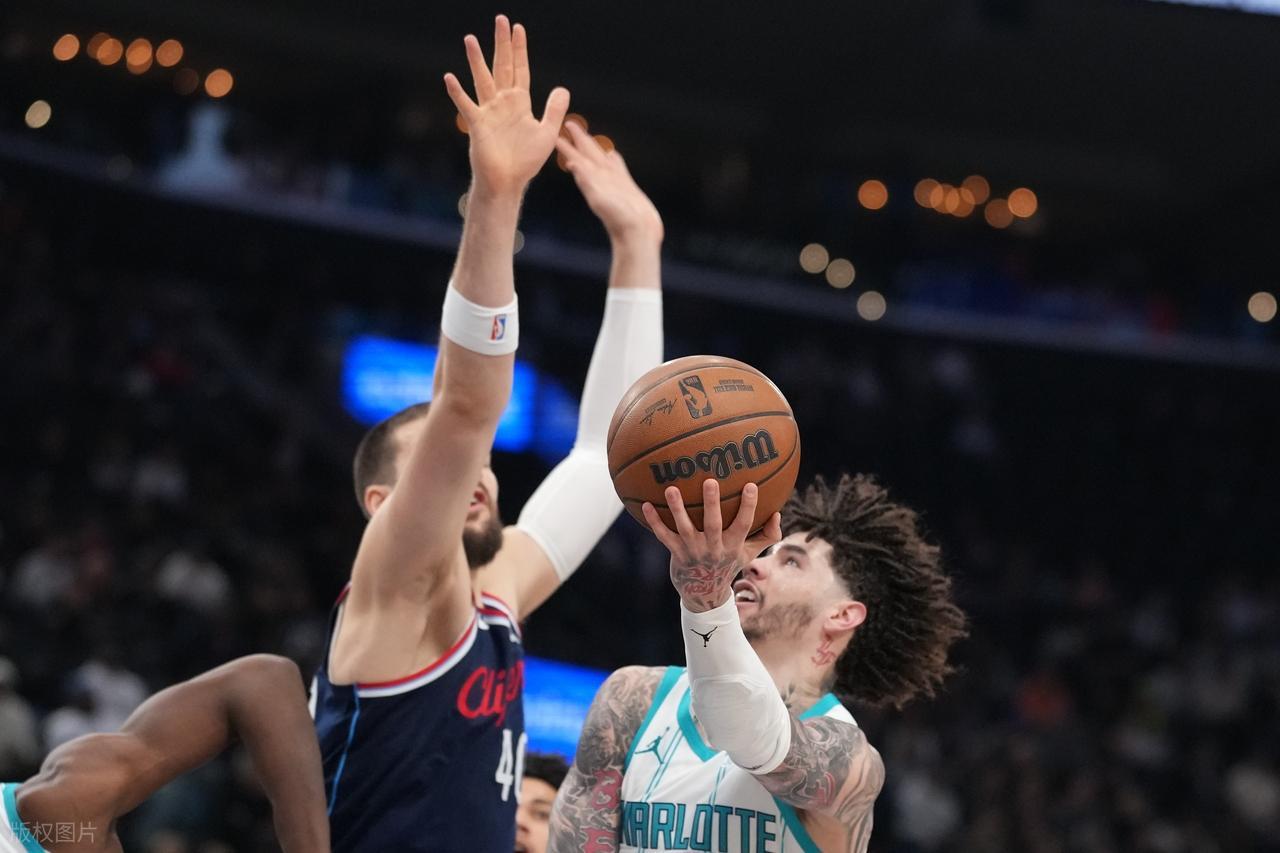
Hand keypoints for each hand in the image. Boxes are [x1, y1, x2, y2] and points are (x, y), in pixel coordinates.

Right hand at [444, 15, 570, 197]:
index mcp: (520, 103)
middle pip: (502, 66)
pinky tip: (449, 77)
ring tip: (470, 38)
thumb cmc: (525, 161)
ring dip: (476, 60)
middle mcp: (503, 102)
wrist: (508, 182)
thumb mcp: (547, 133)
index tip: (518, 28)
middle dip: (502, 44)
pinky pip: (466, 105)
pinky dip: (458, 92)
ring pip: (482, 79)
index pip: (520, 69)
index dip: (520, 50)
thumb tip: (563, 88)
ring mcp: (488, 112)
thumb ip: (554, 110)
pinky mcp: (477, 125)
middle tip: (500, 20)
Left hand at [557, 123, 663, 243]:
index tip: (556, 131)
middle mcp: (602, 179)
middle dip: (579, 139)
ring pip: (602, 159)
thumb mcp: (600, 199)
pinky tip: (611, 156)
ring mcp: (614, 183)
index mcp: (593, 179)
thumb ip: (587, 181)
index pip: (577, 156)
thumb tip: (573, 164)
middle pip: (589, 154)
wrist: (638, 235)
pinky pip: (617, 169)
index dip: (567, 144)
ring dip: (594, 147)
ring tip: (587, 136)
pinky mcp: (626, 187)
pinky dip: (612, 160)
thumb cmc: (620, 220)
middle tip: (569, 123)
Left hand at [642, 480, 781, 611]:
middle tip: (710, 481)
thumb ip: (767, 535)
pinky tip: (646, 504)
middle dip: (712, 503)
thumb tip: (778, 512)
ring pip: (684, 528)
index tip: (751, 485)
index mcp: (732, 546)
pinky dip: (655, 521)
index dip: (749, 507)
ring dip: (677, 508)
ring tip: (671, 489)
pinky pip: (664, 536)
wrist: (704, 594)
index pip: (744, 525)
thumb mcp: (750, 553)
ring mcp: (693, 551)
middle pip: (713, 524)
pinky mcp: (677, 553)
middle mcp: (713, 548)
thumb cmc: (728, 565)